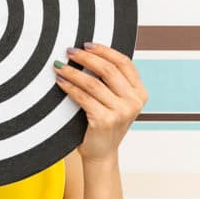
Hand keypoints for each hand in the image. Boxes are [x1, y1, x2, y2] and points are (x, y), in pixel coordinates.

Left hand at [53, 42, 147, 163]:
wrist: (102, 154)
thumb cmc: (106, 124)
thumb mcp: (117, 101)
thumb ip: (112, 81)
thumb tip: (89, 53)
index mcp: (140, 93)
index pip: (124, 63)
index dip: (104, 50)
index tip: (87, 45)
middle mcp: (134, 101)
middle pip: (108, 70)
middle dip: (86, 58)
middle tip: (70, 52)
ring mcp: (121, 112)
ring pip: (93, 83)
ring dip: (73, 72)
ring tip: (59, 66)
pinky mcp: (105, 120)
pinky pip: (83, 97)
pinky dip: (70, 87)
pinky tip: (61, 82)